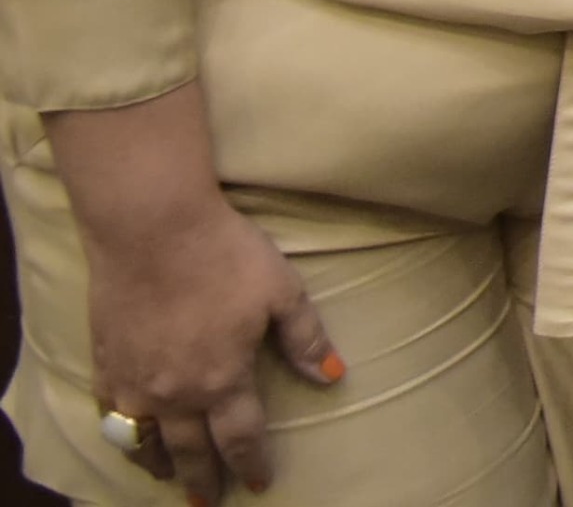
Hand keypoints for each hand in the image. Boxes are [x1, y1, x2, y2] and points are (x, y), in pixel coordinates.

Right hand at [77, 184, 338, 503]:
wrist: (151, 228)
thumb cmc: (224, 255)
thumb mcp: (281, 291)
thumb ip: (305, 339)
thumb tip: (333, 376)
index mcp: (222, 379)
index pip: (241, 437)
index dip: (252, 463)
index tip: (260, 484)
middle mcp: (175, 393)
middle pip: (190, 451)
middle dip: (204, 479)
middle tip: (211, 502)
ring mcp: (133, 383)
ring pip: (144, 442)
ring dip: (159, 464)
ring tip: (171, 478)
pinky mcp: (104, 364)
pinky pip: (110, 415)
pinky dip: (122, 435)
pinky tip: (130, 437)